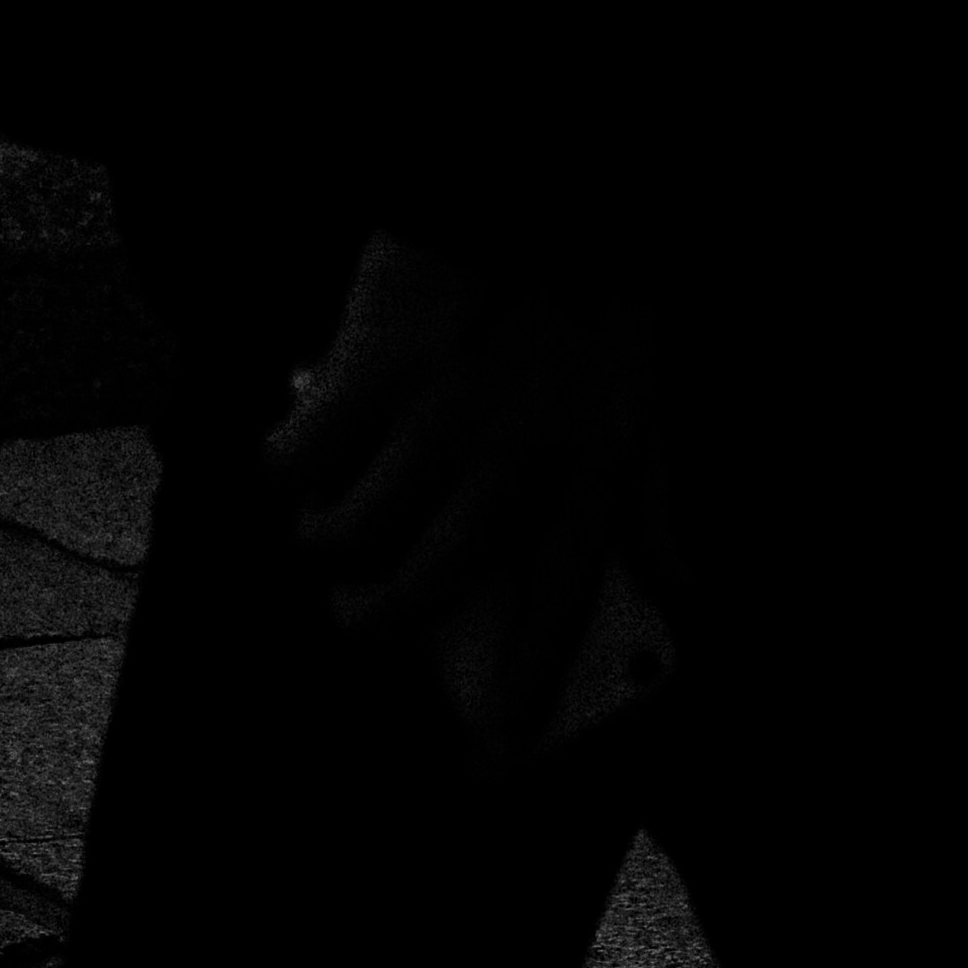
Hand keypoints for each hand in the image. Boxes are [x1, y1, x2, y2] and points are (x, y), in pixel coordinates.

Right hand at [265, 231, 675, 773]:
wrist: (537, 196)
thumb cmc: (594, 300)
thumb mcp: (646, 400)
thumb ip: (658, 502)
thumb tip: (685, 586)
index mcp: (592, 469)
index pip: (554, 613)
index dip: (519, 701)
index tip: (491, 771)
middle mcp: (513, 456)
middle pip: (417, 593)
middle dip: (370, 626)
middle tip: (357, 620)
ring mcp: (437, 413)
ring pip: (343, 537)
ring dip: (324, 545)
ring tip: (328, 523)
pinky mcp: (372, 366)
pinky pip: (294, 460)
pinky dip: (282, 467)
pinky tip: (294, 449)